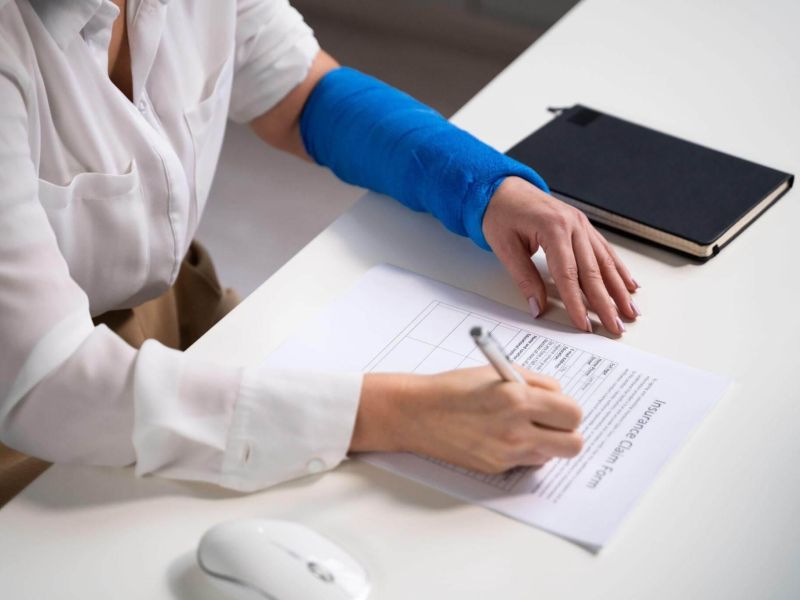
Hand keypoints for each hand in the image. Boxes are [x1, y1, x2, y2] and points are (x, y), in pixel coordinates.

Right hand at [351, 367, 582, 472]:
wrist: (418, 413)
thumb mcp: (498, 372)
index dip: (569, 409)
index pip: (573, 413)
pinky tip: (503, 436)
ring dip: (547, 443)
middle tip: (551, 422)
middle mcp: (516, 429)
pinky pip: (527, 462)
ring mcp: (507, 452)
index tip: (558, 405)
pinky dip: (524, 451)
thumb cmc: (454, 388)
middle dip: (568, 432)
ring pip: (553, 456)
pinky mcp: (496, 467)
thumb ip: (534, 381)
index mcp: (518, 398)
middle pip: (574, 444)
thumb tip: (559, 394)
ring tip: (524, 427)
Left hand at [483, 176, 639, 334]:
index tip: (583, 324)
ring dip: (619, 289)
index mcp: (552, 228)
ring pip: (605, 262)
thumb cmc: (501, 213)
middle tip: (615, 326)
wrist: (503, 188)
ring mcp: (581, 224)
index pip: (568, 275)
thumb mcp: (505, 247)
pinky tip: (629, 284)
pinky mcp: (583, 226)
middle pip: (593, 271)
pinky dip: (618, 269)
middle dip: (606, 302)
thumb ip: (523, 278)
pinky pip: (605, 250)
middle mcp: (572, 225)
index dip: (577, 303)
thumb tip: (536, 306)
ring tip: (630, 311)